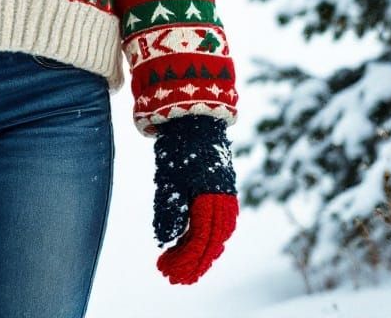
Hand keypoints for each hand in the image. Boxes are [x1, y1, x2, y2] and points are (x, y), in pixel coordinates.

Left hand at [152, 114, 238, 283]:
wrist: (195, 115)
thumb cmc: (179, 145)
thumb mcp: (168, 177)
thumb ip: (169, 209)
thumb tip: (166, 240)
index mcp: (210, 197)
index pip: (200, 239)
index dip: (184, 259)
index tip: (166, 270)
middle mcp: (223, 198)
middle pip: (212, 240)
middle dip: (193, 261)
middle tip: (172, 275)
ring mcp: (224, 192)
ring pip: (218, 232)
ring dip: (202, 250)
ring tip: (184, 263)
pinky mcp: (222, 186)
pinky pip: (220, 218)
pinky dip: (209, 234)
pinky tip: (194, 240)